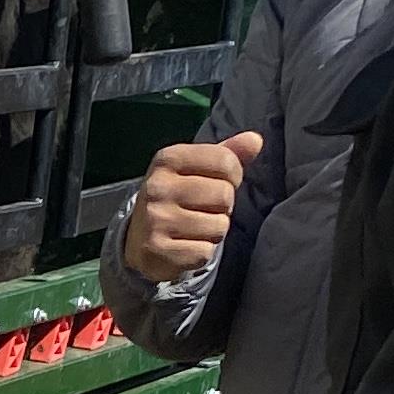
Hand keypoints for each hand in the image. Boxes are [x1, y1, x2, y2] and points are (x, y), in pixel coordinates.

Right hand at [127, 129, 262, 285]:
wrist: (138, 239)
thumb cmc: (176, 197)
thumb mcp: (196, 169)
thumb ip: (227, 153)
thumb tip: (256, 140)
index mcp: (168, 159)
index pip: (226, 161)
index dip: (232, 176)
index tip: (215, 184)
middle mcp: (158, 187)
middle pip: (225, 195)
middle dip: (222, 207)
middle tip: (201, 210)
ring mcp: (155, 219)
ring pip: (219, 226)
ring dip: (213, 231)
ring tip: (193, 229)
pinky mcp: (157, 250)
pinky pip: (205, 252)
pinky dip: (201, 253)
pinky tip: (185, 246)